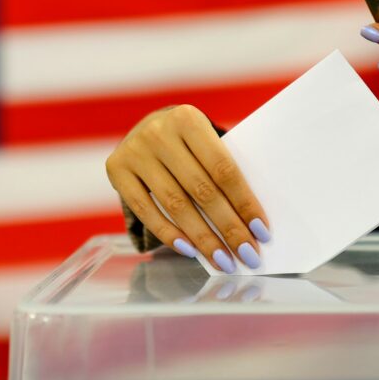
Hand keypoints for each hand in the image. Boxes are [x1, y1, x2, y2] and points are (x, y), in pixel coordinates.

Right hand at [105, 105, 270, 271]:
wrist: (145, 129)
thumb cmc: (188, 143)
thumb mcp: (205, 143)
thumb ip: (221, 173)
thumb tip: (249, 224)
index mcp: (188, 119)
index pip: (223, 169)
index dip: (244, 204)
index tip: (262, 233)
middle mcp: (158, 132)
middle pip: (201, 190)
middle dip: (228, 228)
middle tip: (247, 255)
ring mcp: (135, 151)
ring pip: (175, 205)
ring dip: (203, 238)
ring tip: (222, 260)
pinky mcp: (116, 169)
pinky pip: (146, 211)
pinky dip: (169, 234)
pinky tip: (190, 251)